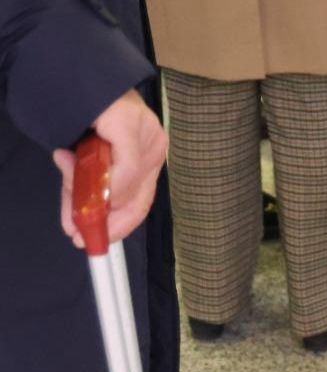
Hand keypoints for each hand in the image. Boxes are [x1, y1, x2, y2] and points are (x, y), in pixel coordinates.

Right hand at [53, 90, 167, 247]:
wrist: (69, 69)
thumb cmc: (81, 110)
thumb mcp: (82, 158)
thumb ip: (81, 183)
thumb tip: (76, 212)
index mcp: (148, 154)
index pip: (140, 201)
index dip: (118, 225)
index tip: (96, 242)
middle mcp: (154, 146)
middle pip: (137, 199)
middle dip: (105, 221)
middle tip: (78, 234)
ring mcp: (146, 135)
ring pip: (127, 187)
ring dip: (91, 196)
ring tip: (68, 188)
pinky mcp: (130, 125)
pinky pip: (124, 168)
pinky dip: (104, 181)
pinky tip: (81, 178)